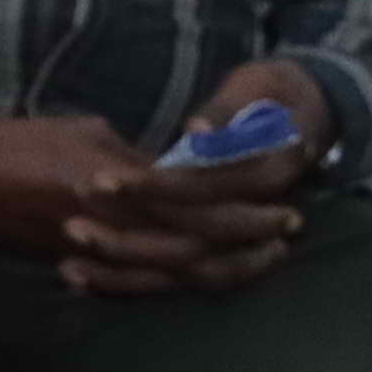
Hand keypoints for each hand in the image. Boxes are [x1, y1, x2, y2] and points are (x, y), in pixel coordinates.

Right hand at [0, 93, 309, 293]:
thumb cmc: (22, 140)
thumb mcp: (90, 133)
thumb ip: (140, 161)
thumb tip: (177, 172)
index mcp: (120, 186)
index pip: (201, 206)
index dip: (247, 210)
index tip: (284, 204)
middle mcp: (116, 226)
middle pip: (200, 248)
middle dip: (250, 243)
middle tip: (289, 232)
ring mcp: (100, 253)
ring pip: (177, 275)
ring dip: (227, 268)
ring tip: (261, 257)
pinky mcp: (82, 267)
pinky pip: (140, 285)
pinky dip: (177, 284)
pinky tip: (205, 276)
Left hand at [51, 63, 332, 298]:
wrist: (303, 112)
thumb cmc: (273, 93)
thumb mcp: (256, 91)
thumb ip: (226, 115)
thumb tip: (197, 131)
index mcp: (268, 173)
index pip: (201, 191)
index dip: (153, 189)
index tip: (97, 179)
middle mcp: (261, 215)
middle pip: (189, 242)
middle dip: (128, 237)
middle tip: (68, 225)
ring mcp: (244, 235)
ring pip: (183, 269)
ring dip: (125, 267)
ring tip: (68, 260)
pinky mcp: (224, 243)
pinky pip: (180, 273)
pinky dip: (133, 280)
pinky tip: (80, 277)